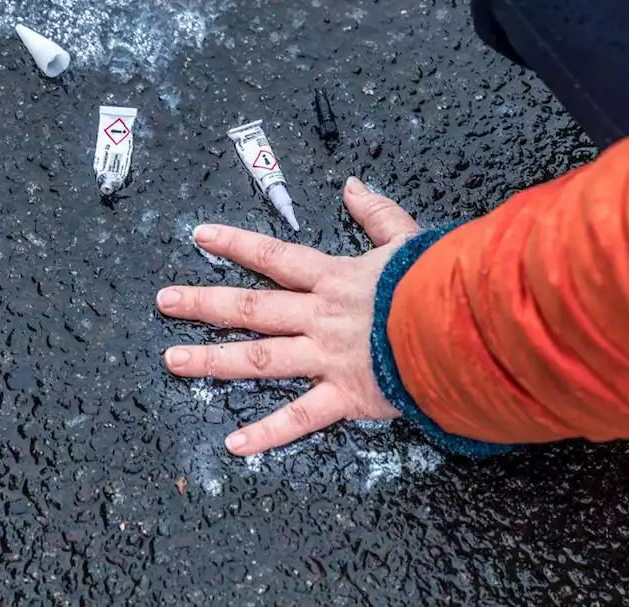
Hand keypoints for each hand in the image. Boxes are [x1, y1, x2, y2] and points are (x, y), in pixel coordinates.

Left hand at [157, 177, 420, 455]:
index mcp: (335, 278)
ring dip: (213, 360)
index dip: (237, 244)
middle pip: (253, 307)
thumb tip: (351, 185)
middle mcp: (321, 317)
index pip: (276, 257)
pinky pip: (300, 417)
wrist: (465, 326)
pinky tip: (232, 443)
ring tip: (172, 361)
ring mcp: (328, 357)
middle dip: (204, 303)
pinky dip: (267, 433)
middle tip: (164, 301)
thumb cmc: (441, 282)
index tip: (199, 235)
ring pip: (260, 359)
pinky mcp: (346, 396)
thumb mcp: (410, 238)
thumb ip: (378, 213)